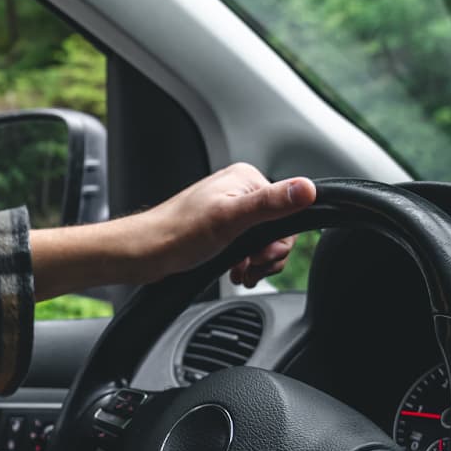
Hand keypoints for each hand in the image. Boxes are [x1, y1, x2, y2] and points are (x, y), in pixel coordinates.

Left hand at [130, 164, 316, 287]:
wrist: (143, 253)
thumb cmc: (176, 234)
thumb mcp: (230, 219)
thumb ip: (269, 204)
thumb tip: (307, 188)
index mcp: (245, 178)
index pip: (290, 210)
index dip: (281, 240)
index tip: (262, 255)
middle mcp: (239, 191)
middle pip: (279, 228)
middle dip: (268, 255)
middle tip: (249, 266)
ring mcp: (229, 210)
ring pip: (264, 241)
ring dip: (257, 263)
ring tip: (240, 272)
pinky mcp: (221, 229)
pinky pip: (248, 248)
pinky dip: (246, 264)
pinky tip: (234, 271)